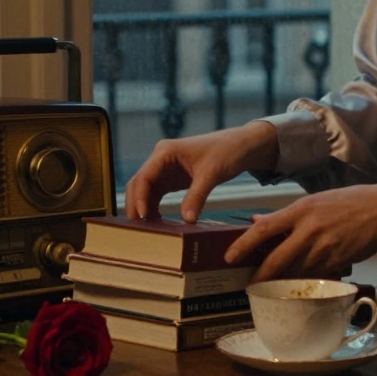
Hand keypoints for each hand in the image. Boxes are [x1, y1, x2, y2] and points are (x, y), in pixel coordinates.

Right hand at [124, 122, 278, 222]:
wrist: (241, 146)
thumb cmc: (226, 151)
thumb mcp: (211, 174)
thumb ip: (197, 196)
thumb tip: (186, 220)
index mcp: (165, 152)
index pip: (144, 177)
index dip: (139, 198)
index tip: (143, 217)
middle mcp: (160, 159)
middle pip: (138, 184)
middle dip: (135, 204)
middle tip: (137, 228)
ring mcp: (165, 169)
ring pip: (145, 191)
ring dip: (143, 208)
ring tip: (145, 229)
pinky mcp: (172, 179)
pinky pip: (157, 194)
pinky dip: (154, 207)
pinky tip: (157, 222)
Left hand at [224, 180, 376, 281]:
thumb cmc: (348, 202)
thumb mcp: (314, 200)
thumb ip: (286, 215)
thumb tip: (257, 221)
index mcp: (300, 210)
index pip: (264, 229)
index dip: (243, 244)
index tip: (229, 257)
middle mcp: (309, 230)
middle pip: (277, 259)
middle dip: (261, 276)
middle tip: (250, 285)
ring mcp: (324, 248)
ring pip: (295, 272)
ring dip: (281, 282)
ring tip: (270, 288)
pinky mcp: (337, 262)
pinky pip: (314, 276)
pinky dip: (304, 282)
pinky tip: (297, 286)